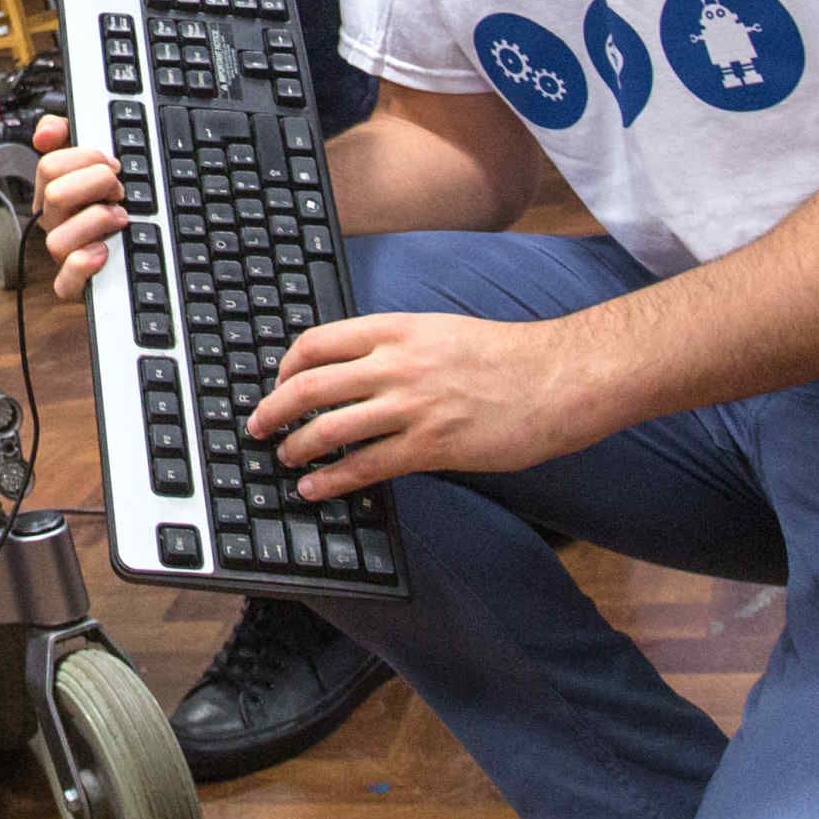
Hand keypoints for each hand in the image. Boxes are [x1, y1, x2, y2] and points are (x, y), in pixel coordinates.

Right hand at [30, 113, 131, 301]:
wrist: (142, 250)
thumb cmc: (114, 202)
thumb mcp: (95, 159)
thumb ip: (69, 132)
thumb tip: (46, 131)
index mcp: (54, 191)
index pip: (48, 165)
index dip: (86, 158)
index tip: (111, 163)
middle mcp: (56, 222)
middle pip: (54, 194)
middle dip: (96, 183)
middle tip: (118, 189)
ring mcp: (65, 253)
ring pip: (57, 239)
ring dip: (96, 222)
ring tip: (120, 219)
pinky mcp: (77, 284)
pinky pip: (64, 283)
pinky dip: (83, 266)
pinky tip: (104, 252)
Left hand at [247, 311, 604, 496]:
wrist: (560, 377)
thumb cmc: (507, 357)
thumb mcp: (441, 332)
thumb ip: (397, 347)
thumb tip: (357, 370)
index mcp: (397, 329)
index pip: (318, 342)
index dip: (287, 366)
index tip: (278, 382)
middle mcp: (397, 364)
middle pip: (311, 385)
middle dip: (274, 409)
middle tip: (258, 426)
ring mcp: (413, 406)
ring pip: (331, 428)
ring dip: (298, 447)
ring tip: (286, 458)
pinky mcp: (432, 445)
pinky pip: (366, 467)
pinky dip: (332, 481)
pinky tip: (316, 489)